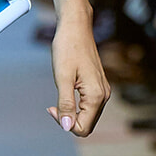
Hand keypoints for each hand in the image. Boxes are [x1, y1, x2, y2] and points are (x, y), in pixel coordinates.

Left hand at [45, 13, 109, 137]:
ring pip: (88, 117)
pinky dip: (76, 106)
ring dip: (72, 113)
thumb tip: (67, 127)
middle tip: (52, 105)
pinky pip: (88, 106)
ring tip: (58, 96)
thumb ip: (65, 104)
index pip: (83, 128)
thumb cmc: (67, 48)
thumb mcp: (62, 78)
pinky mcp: (98, 86)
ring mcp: (103, 91)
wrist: (75, 26)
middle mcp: (104, 95)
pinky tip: (65, 92)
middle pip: (87, 125)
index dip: (65, 123)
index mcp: (96, 96)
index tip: (51, 107)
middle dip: (68, 120)